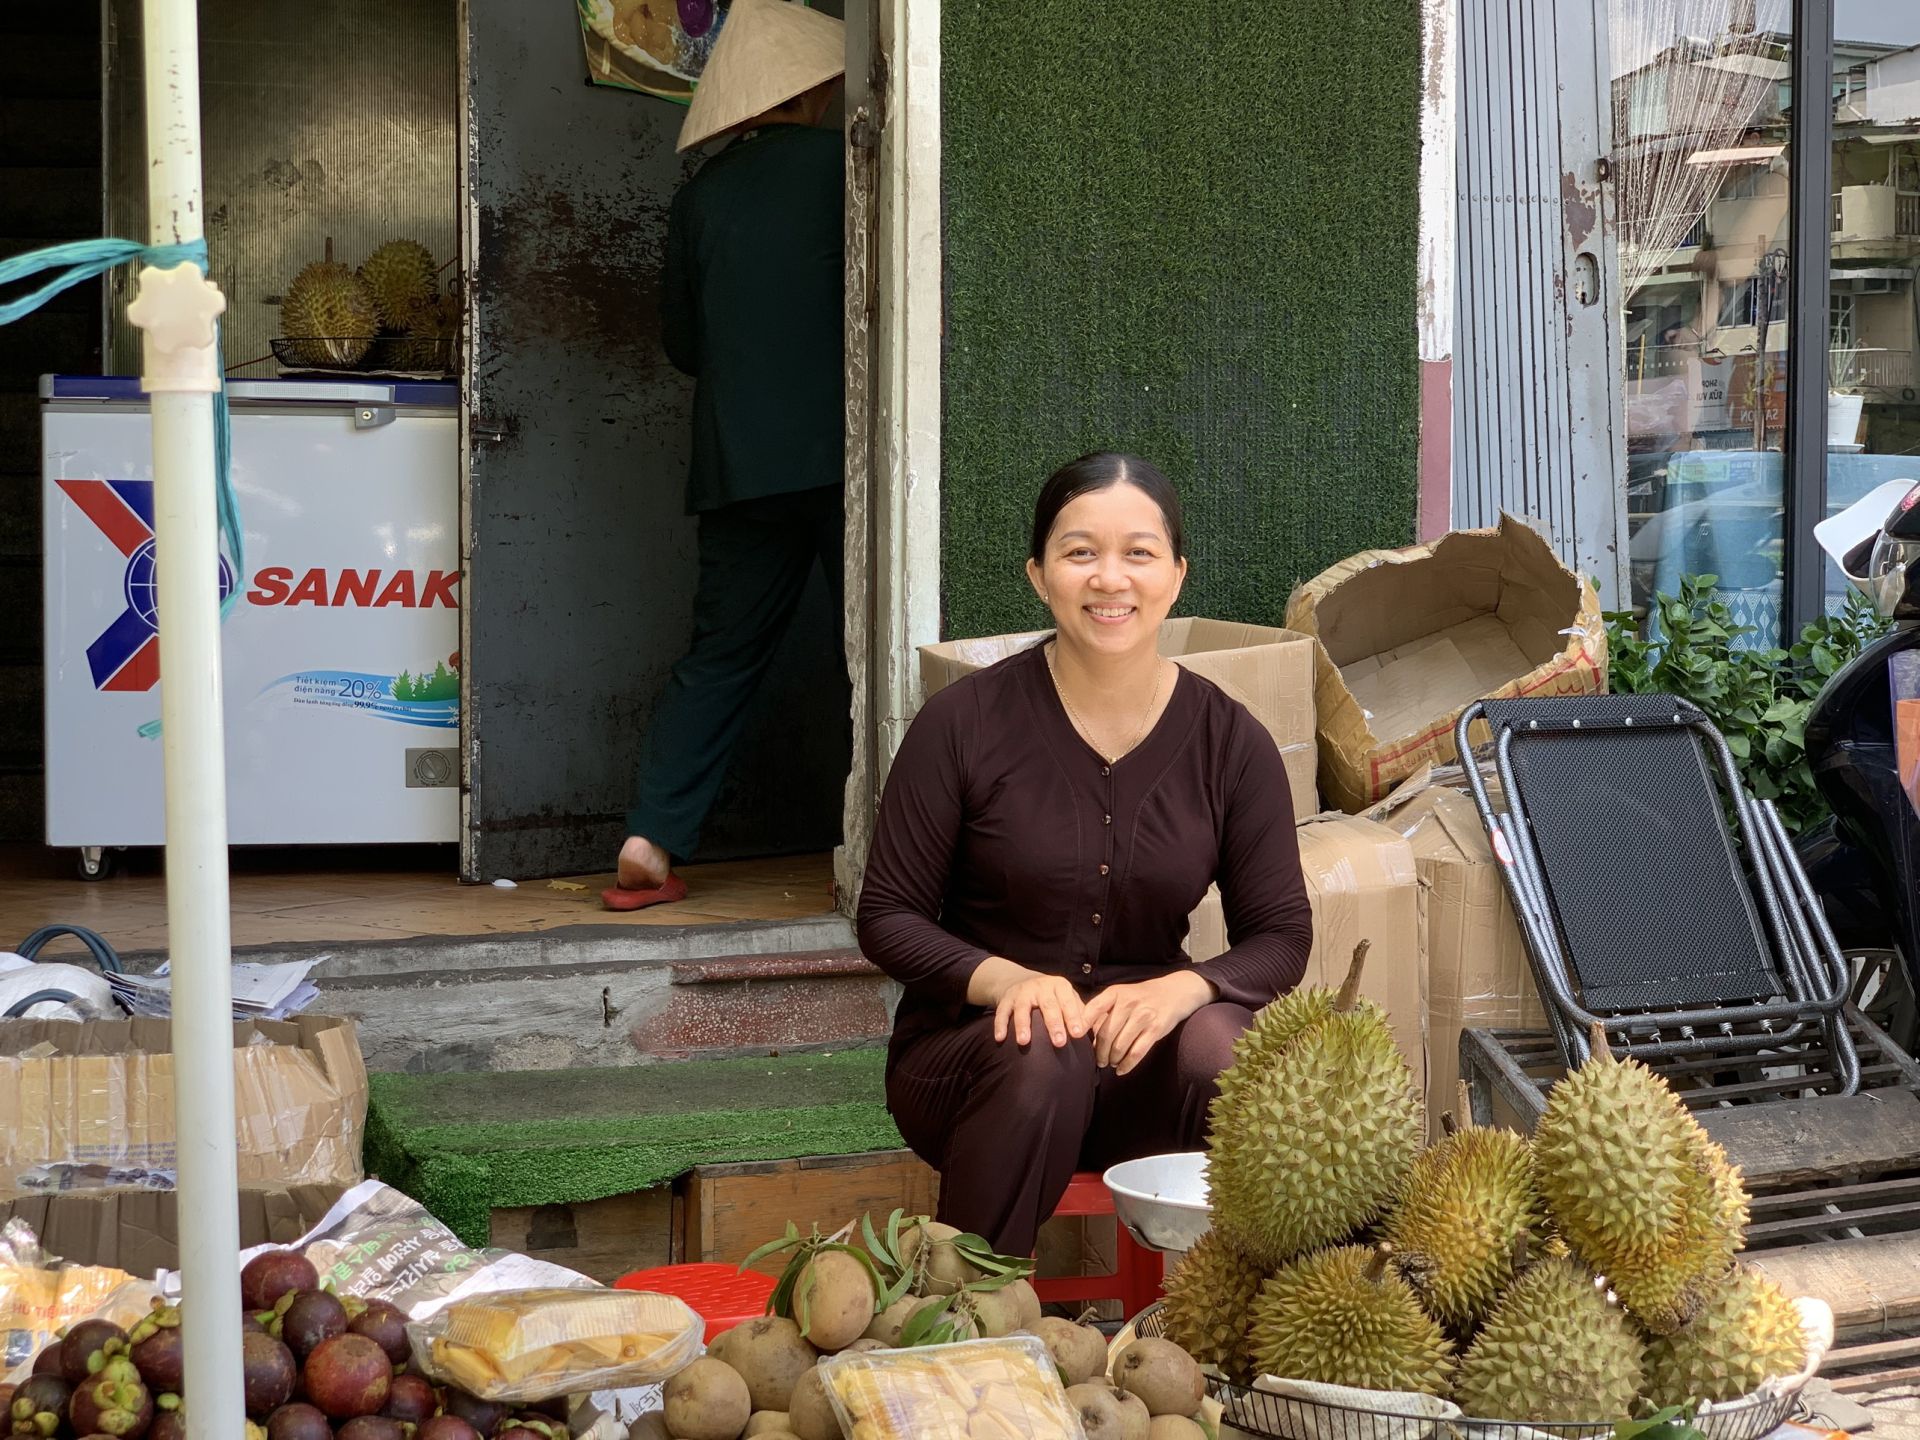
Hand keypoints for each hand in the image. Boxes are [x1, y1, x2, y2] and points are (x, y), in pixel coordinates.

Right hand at [967, 957, 1089, 1047]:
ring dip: (1023, 1025)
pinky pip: (1001, 1012)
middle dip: (1054, 1024)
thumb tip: (1094, 1032)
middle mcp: (1041, 986)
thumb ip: (1080, 1012)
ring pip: (1022, 1008)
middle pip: (1048, 1005)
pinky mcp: (1006, 999)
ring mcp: (1022, 992)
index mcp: (1060, 986)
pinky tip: (1000, 1038)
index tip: (1078, 1034)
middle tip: (1059, 1043)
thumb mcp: (1067, 997)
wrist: (1021, 980)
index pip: (1068, 1002)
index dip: (1073, 1017)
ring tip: (1024, 1042)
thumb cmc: (1052, 996)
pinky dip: (1000, 1024)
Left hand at [1083, 971, 1215, 1075]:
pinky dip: (1127, 1065)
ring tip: (1110, 1063)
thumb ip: (1103, 1010)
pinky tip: (1121, 1069)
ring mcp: (1143, 1016)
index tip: (1074, 1039)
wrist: (1172, 993)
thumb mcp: (1121, 995)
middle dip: (1099, 1052)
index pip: (1093, 1009)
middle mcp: (1128, 1003)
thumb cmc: (1140, 997)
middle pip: (1106, 1034)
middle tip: (1098, 1061)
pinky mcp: (1156, 1029)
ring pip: (1121, 1045)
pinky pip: (1137, 1052)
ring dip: (1113, 1059)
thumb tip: (1082, 1032)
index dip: (1082, 1025)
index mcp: (1115, 993)